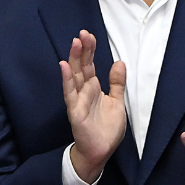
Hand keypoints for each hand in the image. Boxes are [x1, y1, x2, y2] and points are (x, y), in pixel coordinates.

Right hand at [60, 30, 127, 183]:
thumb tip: (120, 62)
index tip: (90, 35)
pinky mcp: (75, 111)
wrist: (101, 151)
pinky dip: (67, 79)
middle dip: (82, 50)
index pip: (90, 64)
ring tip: (75, 43)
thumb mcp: (118, 102)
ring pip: (74, 76)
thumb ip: (117, 83)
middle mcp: (83, 91)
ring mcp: (77, 99)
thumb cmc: (107, 129)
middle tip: (83, 33)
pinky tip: (64, 66)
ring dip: (74, 59)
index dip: (90, 50)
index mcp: (93, 88)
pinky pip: (70, 93)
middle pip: (81, 66)